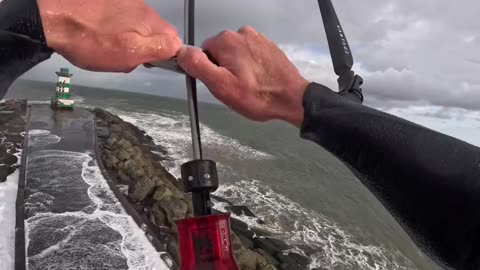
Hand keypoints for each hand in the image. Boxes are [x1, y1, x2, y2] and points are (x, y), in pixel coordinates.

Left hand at [38, 0, 181, 71]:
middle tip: (124, 57)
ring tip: (108, 46)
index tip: (147, 62)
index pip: (174, 39)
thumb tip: (178, 48)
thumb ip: (159, 49)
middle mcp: (142, 7)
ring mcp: (126, 1)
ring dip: (130, 38)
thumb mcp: (129, 55)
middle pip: (156, 32)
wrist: (53, 19)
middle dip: (145, 47)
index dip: (163, 54)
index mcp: (149, 21)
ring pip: (138, 26)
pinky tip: (100, 34)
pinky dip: (116, 28)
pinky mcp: (111, 1)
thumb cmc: (90, 42)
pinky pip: (123, 18)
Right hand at [177, 26, 308, 126]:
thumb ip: (198, 66)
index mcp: (226, 41)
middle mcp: (242, 34)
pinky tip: (258, 82)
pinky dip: (251, 69)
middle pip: (220, 54)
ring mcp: (257, 39)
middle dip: (224, 71)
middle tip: (236, 88)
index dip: (210, 72)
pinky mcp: (268, 47)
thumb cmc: (258, 96)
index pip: (203, 54)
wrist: (292, 99)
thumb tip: (181, 53)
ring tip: (249, 87)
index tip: (221, 84)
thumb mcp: (221, 85)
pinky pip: (250, 57)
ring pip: (235, 56)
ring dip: (238, 70)